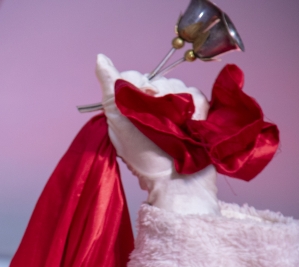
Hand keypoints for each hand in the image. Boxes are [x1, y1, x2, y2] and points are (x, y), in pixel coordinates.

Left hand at [95, 54, 218, 215]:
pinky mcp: (198, 107)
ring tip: (172, 127)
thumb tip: (100, 58)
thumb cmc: (142, 153)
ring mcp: (177, 103)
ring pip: (176, 84)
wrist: (175, 176)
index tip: (136, 105)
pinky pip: (196, 93)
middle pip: (156, 78)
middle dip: (155, 95)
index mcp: (131, 103)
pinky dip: (192, 107)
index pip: (132, 76)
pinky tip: (188, 124)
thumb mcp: (118, 121)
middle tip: (155, 120)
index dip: (135, 86)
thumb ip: (109, 89)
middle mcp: (154, 100)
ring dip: (173, 103)